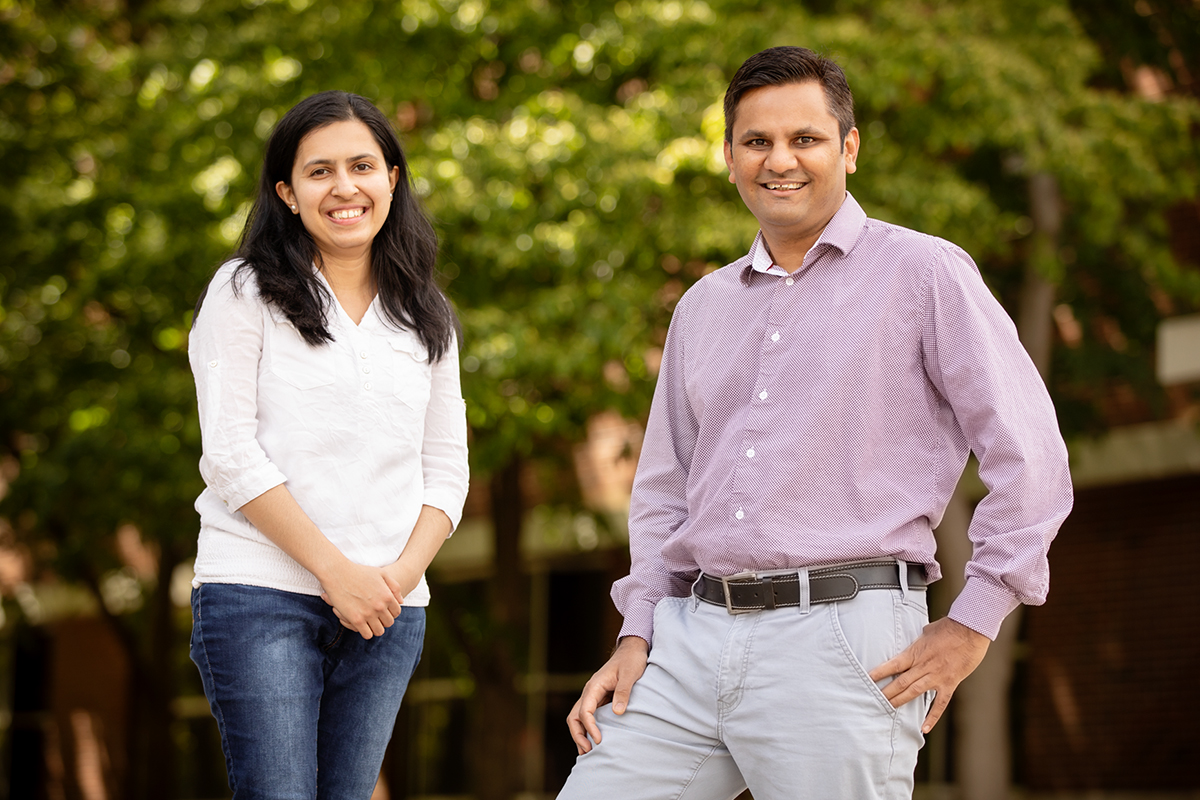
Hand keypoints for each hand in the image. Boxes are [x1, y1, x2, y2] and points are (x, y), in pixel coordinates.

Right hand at [319, 562, 404, 639]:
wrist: (338, 573)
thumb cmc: (360, 572)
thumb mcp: (382, 574)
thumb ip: (394, 587)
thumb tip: (401, 601)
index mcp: (387, 596)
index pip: (396, 613)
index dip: (391, 613)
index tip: (383, 611)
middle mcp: (380, 606)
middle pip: (389, 623)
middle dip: (383, 621)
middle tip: (375, 617)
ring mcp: (368, 614)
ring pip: (379, 631)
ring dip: (375, 628)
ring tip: (369, 622)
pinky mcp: (356, 620)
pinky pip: (367, 634)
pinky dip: (365, 632)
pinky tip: (361, 625)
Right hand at [566, 636, 648, 754]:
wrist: (632, 650)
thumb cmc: (631, 660)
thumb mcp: (630, 675)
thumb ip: (623, 692)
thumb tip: (617, 713)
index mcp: (594, 686)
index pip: (584, 711)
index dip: (590, 727)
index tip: (599, 740)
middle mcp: (590, 692)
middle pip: (575, 716)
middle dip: (578, 735)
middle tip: (588, 751)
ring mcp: (594, 696)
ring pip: (579, 717)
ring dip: (581, 733)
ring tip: (588, 751)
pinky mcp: (600, 699)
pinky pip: (589, 716)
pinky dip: (588, 728)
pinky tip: (595, 739)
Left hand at [868, 616, 989, 732]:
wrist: (971, 630)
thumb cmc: (950, 627)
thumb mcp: (928, 630)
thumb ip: (920, 639)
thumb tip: (918, 638)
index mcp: (916, 652)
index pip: (894, 664)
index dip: (880, 672)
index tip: (868, 679)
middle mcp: (924, 666)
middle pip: (901, 682)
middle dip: (886, 692)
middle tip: (873, 700)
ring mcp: (937, 676)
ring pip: (914, 692)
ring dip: (900, 701)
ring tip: (887, 709)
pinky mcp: (950, 683)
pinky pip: (940, 703)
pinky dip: (932, 716)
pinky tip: (924, 728)